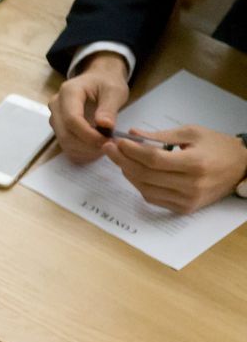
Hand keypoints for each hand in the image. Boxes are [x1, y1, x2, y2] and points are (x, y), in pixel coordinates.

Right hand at [47, 52, 129, 163]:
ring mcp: (55, 118)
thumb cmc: (106, 83)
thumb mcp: (114, 91)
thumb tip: (105, 125)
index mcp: (68, 92)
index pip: (71, 119)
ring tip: (104, 146)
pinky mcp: (58, 129)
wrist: (98, 80)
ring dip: (85, 150)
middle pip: (65, 134)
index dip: (88, 134)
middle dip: (87, 145)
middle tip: (108, 145)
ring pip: (65, 143)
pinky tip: (96, 149)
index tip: (107, 140)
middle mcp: (56, 106)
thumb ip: (109, 108)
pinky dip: (81, 152)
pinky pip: (66, 146)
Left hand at [103, 125, 246, 214]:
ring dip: (128, 174)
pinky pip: (153, 198)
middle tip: (109, 149)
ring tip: (120, 159)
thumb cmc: (216, 146)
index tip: (117, 141)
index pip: (153, 159)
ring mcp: (187, 200)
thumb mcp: (192, 132)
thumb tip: (132, 133)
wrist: (241, 168)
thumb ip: (161, 135)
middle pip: (145, 175)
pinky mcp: (184, 209)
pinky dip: (140, 186)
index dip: (131, 151)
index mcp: (194, 163)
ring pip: (145, 189)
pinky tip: (134, 173)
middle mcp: (190, 185)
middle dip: (123, 161)